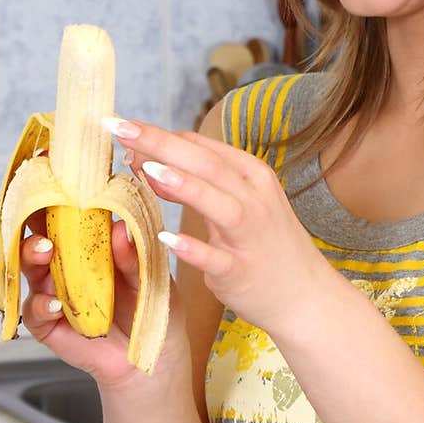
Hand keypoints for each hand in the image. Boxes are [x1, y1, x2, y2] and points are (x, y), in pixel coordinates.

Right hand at [17, 207, 188, 390]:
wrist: (155, 358)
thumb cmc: (154, 308)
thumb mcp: (153, 276)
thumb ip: (135, 256)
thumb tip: (120, 228)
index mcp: (92, 245)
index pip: (69, 213)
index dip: (57, 194)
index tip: (52, 173)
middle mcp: (68, 265)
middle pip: (40, 234)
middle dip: (35, 220)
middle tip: (44, 210)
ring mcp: (56, 293)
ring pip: (32, 269)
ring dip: (33, 256)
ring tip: (45, 250)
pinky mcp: (50, 325)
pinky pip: (36, 311)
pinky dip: (42, 304)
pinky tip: (56, 301)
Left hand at [108, 118, 330, 339]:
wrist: (305, 295)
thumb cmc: (265, 245)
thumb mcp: (238, 204)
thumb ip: (197, 183)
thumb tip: (149, 163)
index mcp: (251, 175)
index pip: (201, 147)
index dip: (160, 136)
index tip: (122, 129)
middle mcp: (254, 199)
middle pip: (205, 164)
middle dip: (160, 143)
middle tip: (118, 127)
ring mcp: (250, 235)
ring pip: (218, 204)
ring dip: (184, 186)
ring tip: (146, 169)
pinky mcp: (242, 271)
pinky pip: (217, 258)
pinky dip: (194, 248)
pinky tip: (167, 238)